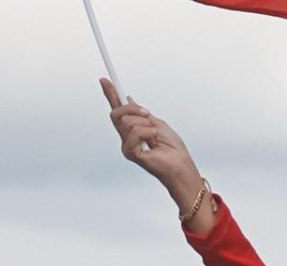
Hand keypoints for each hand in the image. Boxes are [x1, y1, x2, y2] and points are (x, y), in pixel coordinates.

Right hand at [100, 78, 214, 231]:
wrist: (181, 165)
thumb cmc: (173, 149)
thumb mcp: (159, 124)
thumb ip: (142, 114)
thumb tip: (128, 98)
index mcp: (133, 129)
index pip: (118, 109)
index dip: (110, 94)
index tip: (105, 79)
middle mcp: (126, 137)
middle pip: (117, 112)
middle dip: (132, 108)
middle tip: (148, 113)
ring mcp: (127, 145)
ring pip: (127, 121)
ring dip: (146, 124)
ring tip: (156, 137)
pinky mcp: (130, 152)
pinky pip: (134, 132)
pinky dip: (148, 133)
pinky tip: (154, 142)